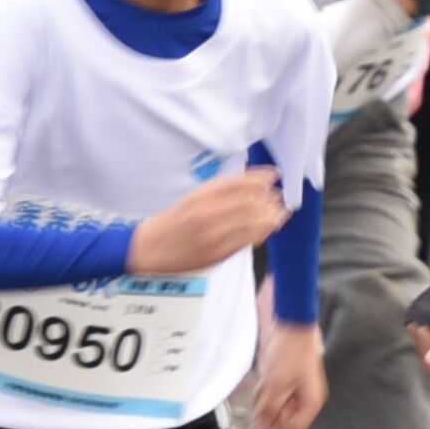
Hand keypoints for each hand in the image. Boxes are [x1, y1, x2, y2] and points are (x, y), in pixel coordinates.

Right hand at [129, 168, 288, 276]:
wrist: (150, 248)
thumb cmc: (174, 221)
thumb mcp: (193, 197)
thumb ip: (220, 191)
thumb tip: (253, 185)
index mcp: (201, 195)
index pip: (239, 182)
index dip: (261, 178)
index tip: (275, 175)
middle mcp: (208, 213)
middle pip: (250, 202)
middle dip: (269, 199)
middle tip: (279, 197)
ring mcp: (213, 234)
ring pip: (252, 223)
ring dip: (271, 216)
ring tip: (279, 212)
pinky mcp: (217, 253)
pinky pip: (247, 241)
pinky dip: (261, 233)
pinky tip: (268, 228)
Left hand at [256, 313, 327, 428]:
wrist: (292, 324)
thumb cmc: (290, 354)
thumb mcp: (276, 385)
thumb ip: (269, 410)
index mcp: (311, 402)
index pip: (294, 428)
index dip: (278, 426)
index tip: (263, 418)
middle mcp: (305, 398)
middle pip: (284, 417)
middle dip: (270, 407)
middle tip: (266, 392)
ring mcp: (296, 389)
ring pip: (275, 405)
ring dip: (266, 397)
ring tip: (267, 381)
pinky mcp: (286, 380)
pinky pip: (273, 392)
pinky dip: (266, 388)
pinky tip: (265, 377)